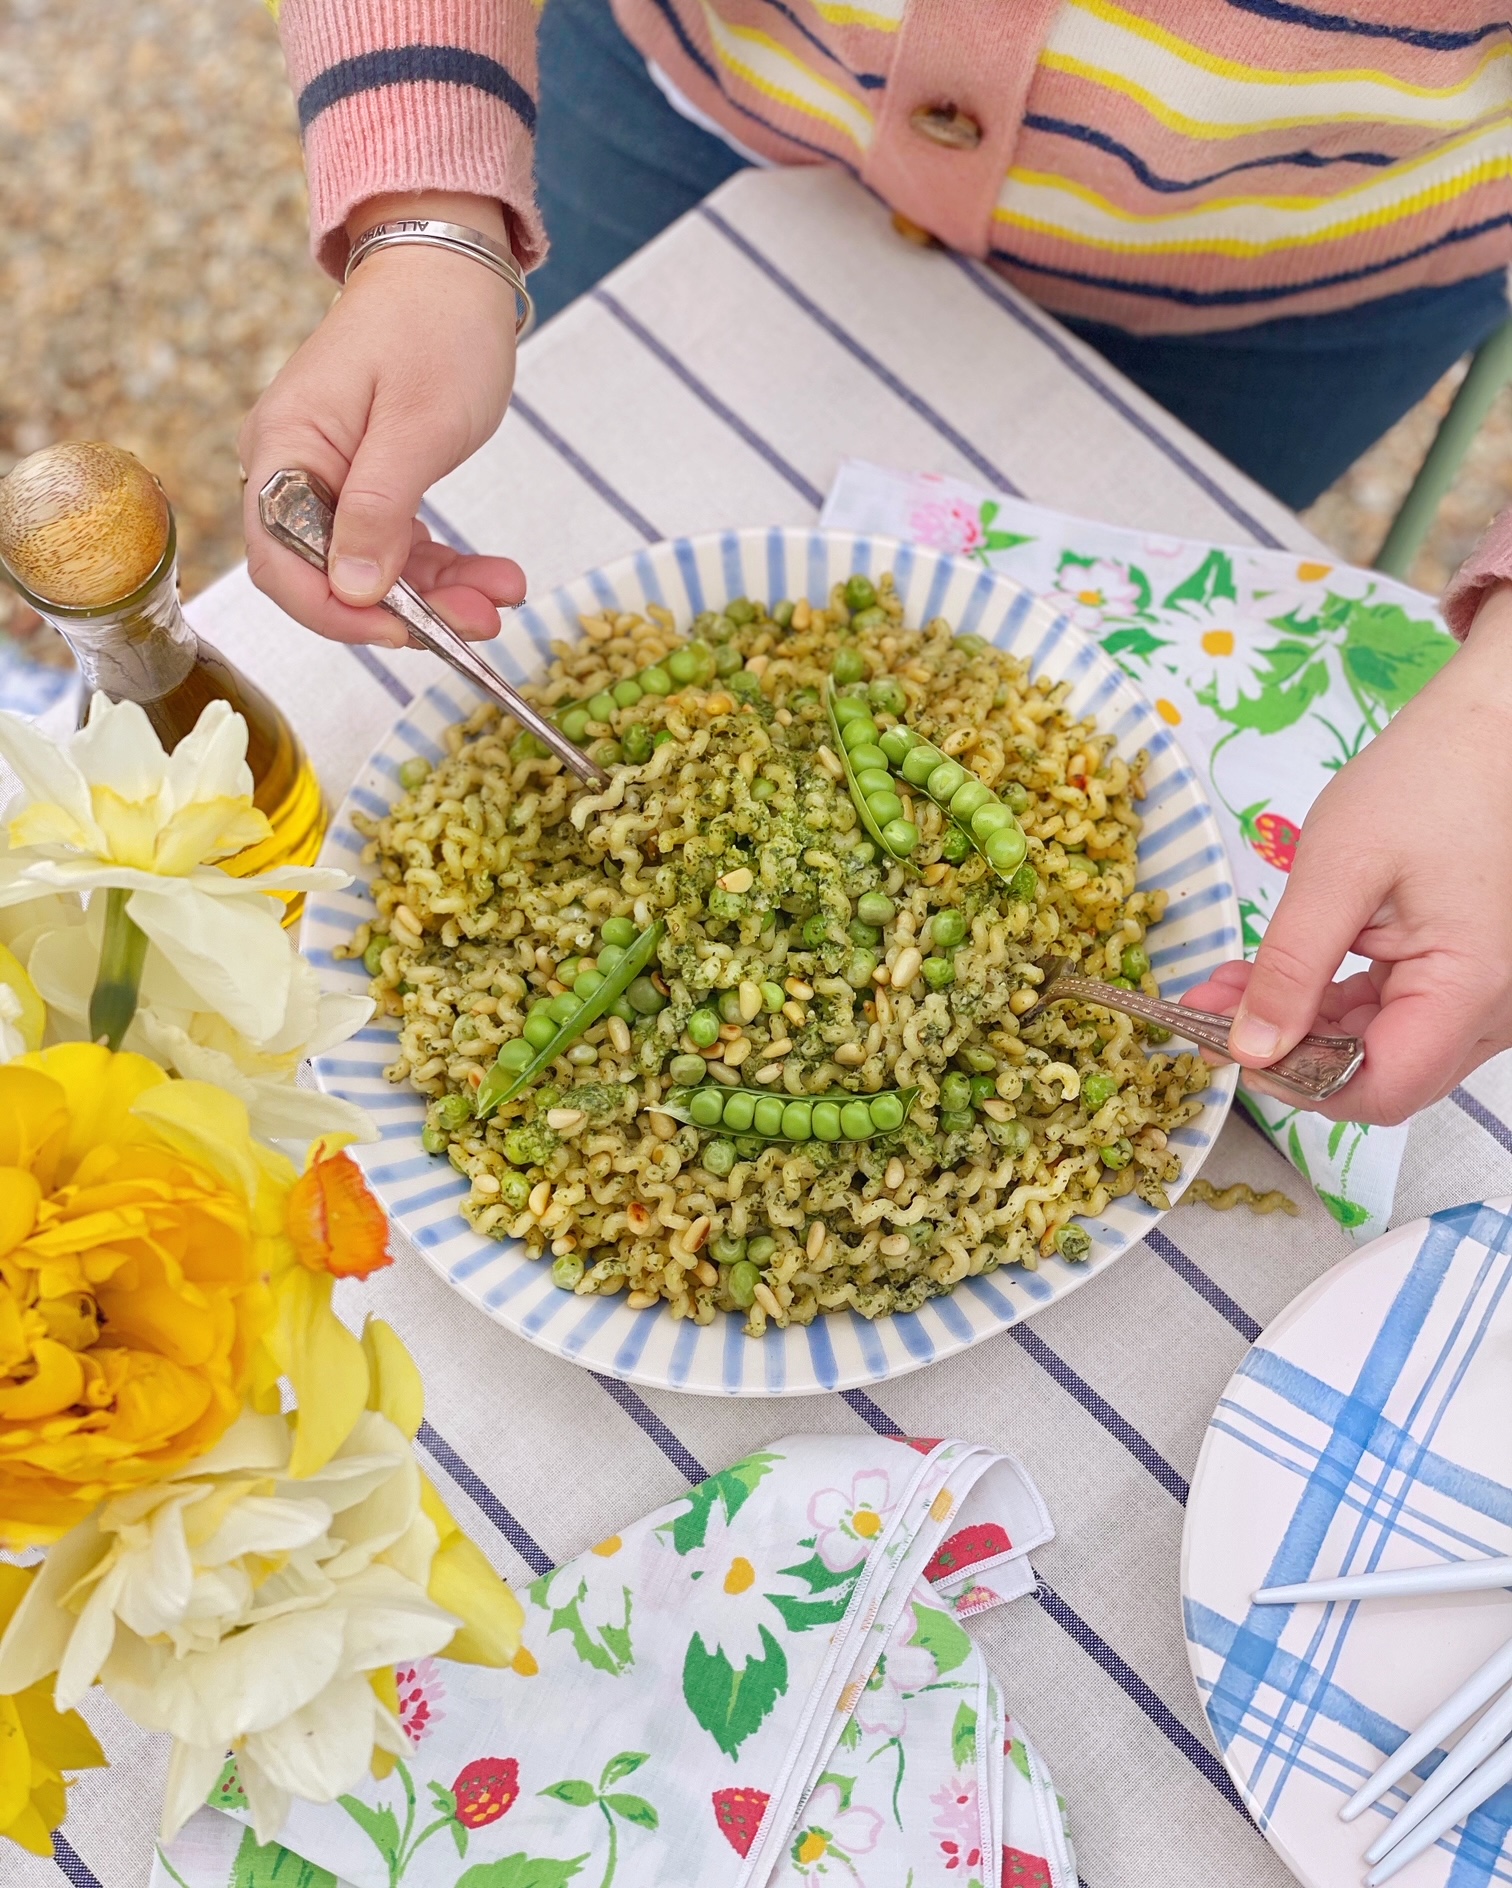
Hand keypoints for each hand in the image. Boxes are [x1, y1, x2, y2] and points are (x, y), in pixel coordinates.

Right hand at [239, 191, 525, 645]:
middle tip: (482, 623)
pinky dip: (446, 570)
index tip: (405, 633)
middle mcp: (294, 469)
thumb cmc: (434, 325)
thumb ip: (380, 512)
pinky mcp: (370, 484)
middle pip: (330, 574)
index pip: (282, 561)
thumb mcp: (416, 426)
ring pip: (375, 568)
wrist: (451, 265)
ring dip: (440, 596)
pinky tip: (495, 578)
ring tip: (504, 598)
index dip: (337, 612)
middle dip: (407, 611)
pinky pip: (398, 546)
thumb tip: (354, 591)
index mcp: (285, 450)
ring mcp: (332, 479)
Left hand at [1181, 586, 1511, 1124]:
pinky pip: (1396, 1012)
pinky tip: (1267, 975)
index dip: (1298, 1084)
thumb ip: (1291, 967)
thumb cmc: (1429, 779)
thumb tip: (1249, 1049)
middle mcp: (1492, 1009)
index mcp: (1469, 987)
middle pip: (1380, 1074)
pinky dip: (1330, 1000)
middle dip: (1286, 1051)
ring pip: (1381, 1046)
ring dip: (1299, 1025)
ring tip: (1221, 988)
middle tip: (1205, 1015)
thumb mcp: (1338, 868)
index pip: (1381, 1090)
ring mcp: (1485, 996)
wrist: (1495, 727)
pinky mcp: (1467, 976)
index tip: (1230, 1048)